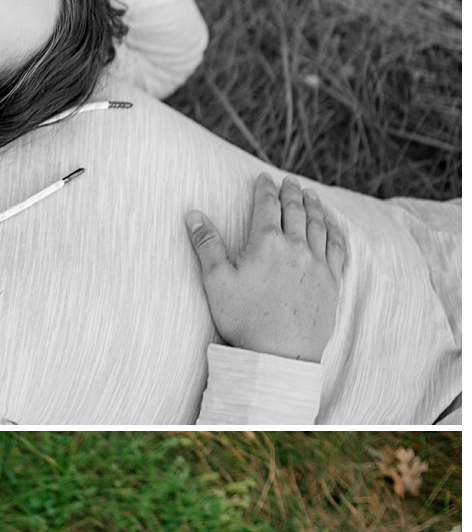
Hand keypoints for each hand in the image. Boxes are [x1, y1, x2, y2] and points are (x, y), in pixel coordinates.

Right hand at [187, 174, 346, 361]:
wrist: (280, 353)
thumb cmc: (244, 319)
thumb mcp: (216, 281)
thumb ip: (207, 245)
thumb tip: (193, 214)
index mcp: (267, 243)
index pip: (267, 206)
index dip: (265, 189)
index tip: (264, 178)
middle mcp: (296, 247)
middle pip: (296, 210)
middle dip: (291, 193)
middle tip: (289, 182)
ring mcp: (318, 264)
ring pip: (319, 225)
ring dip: (314, 207)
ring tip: (311, 196)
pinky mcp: (331, 282)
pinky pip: (337, 248)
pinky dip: (334, 231)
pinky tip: (332, 227)